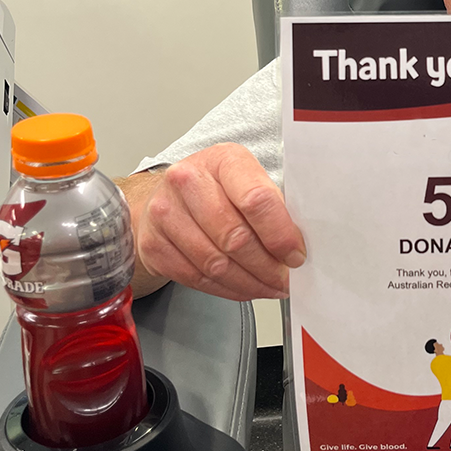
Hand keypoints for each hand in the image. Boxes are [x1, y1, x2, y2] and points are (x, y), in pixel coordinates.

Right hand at [127, 143, 305, 300]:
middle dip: (267, 267)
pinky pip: (197, 278)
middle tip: (284, 279)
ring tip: (268, 287)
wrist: (168, 196)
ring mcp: (165, 212)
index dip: (280, 235)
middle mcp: (188, 181)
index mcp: (223, 160)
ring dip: (249, 283)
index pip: (256, 200)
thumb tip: (296, 247)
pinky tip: (243, 287)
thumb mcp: (250, 181)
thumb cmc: (217, 189)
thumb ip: (273, 208)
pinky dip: (226, 289)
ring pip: (216, 263)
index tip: (295, 255)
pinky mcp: (154, 244)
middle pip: (235, 237)